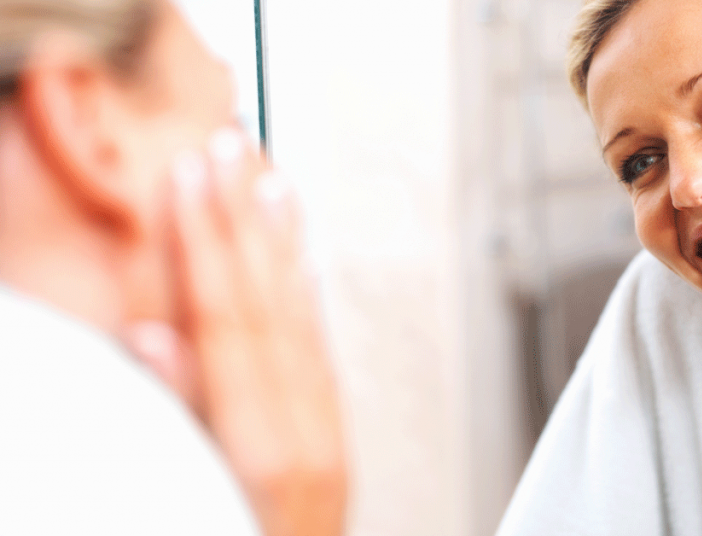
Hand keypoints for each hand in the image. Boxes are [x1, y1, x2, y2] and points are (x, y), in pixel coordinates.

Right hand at [123, 129, 347, 535]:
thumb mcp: (188, 499)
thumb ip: (171, 419)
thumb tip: (149, 334)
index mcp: (260, 450)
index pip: (227, 321)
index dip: (206, 242)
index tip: (192, 174)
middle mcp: (304, 435)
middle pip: (267, 307)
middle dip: (243, 223)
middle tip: (229, 147)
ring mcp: (325, 440)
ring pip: (302, 323)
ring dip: (282, 248)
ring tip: (272, 183)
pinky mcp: (332, 447)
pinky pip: (320, 356)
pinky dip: (306, 300)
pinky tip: (298, 264)